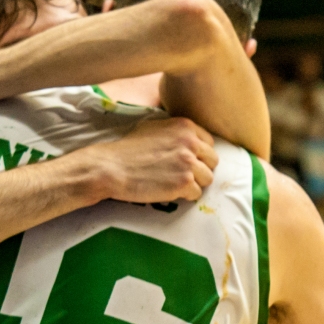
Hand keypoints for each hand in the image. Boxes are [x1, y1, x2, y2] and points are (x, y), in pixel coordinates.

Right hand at [97, 118, 218, 203]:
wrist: (111, 167)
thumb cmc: (127, 148)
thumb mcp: (153, 127)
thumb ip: (175, 131)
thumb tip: (190, 138)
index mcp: (185, 126)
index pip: (209, 143)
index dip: (199, 155)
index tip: (186, 162)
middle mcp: (191, 142)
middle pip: (212, 161)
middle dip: (200, 169)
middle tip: (181, 175)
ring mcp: (188, 163)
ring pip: (207, 179)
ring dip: (194, 184)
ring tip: (174, 184)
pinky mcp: (184, 183)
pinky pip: (196, 194)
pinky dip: (184, 196)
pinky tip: (169, 192)